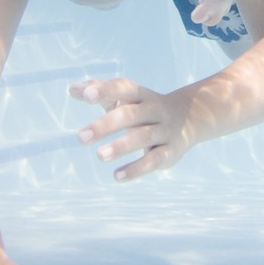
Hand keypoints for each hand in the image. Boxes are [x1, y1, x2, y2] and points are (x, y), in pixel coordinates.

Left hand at [71, 79, 197, 181]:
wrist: (191, 117)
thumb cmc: (145, 109)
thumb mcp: (127, 98)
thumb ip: (102, 93)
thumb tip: (73, 89)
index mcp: (141, 95)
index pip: (123, 88)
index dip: (106, 90)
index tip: (86, 95)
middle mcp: (154, 110)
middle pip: (131, 115)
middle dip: (106, 125)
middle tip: (81, 137)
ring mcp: (165, 131)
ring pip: (144, 137)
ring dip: (121, 146)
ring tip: (100, 156)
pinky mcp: (171, 152)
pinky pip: (154, 160)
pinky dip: (136, 168)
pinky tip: (117, 176)